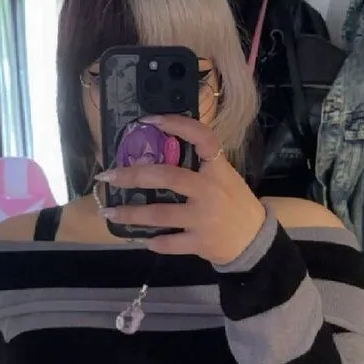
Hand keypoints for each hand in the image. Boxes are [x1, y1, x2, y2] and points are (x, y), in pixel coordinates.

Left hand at [95, 115, 266, 263]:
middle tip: (109, 176)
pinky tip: (142, 239)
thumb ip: (200, 167)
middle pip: (167, 176)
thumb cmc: (235, 205)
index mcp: (218, 169)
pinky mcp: (200, 242)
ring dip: (130, 214)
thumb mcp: (225, 178)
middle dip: (133, 175)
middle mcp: (210, 191)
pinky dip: (154, 242)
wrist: (255, 241)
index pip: (201, 137)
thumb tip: (160, 153)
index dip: (176, 124)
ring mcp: (204, 218)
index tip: (149, 120)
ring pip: (160, 213)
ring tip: (109, 212)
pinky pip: (169, 243)